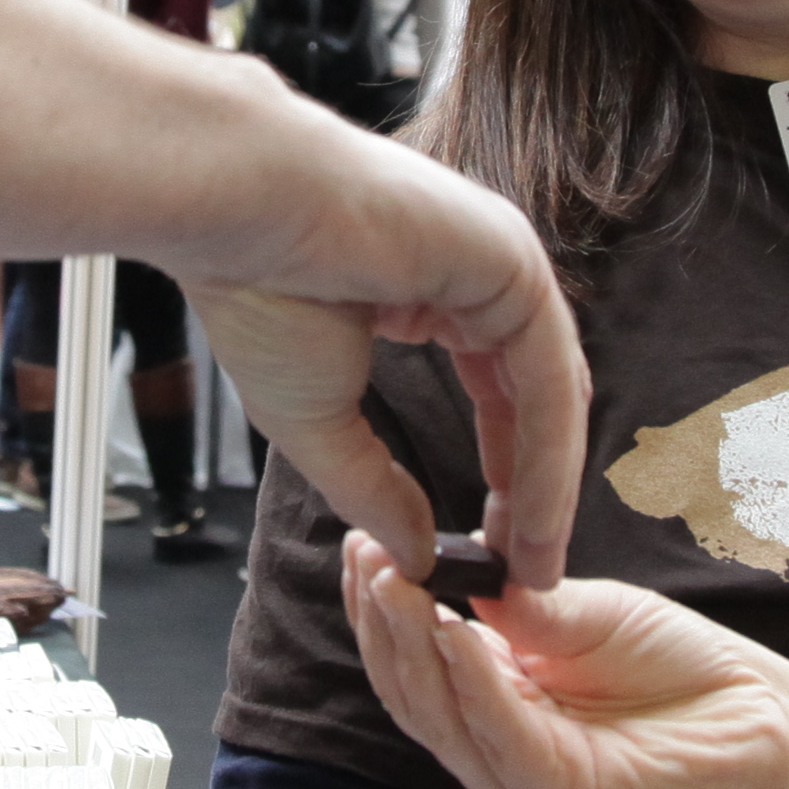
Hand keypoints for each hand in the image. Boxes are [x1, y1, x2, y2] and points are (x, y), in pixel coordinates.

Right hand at [185, 115, 589, 587]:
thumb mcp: (318, 424)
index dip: (506, 477)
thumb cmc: (258, 293)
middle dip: (537, 492)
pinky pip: (548, 373)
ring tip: (536, 563)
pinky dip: (548, 451)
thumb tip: (415, 558)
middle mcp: (483, 275)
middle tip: (530, 572)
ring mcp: (503, 262)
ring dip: (549, 486)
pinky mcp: (513, 262)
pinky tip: (535, 513)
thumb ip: (374, 490)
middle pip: (536, 400)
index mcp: (437, 293)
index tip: (498, 550)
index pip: (498, 395)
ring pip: (550, 393)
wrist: (238, 216)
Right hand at [339, 535, 788, 788]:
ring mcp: (522, 780)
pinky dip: (473, 685)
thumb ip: (517, 605)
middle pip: (412, 692)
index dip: (380, 606)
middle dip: (382, 623)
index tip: (362, 542)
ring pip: (442, 718)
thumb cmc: (678, 665)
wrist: (763, 716)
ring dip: (412, 648)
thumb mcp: (583, 613)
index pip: (413, 660)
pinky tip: (455, 632)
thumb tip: (450, 568)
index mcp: (493, 703)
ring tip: (395, 583)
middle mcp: (495, 749)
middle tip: (367, 558)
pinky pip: (502, 738)